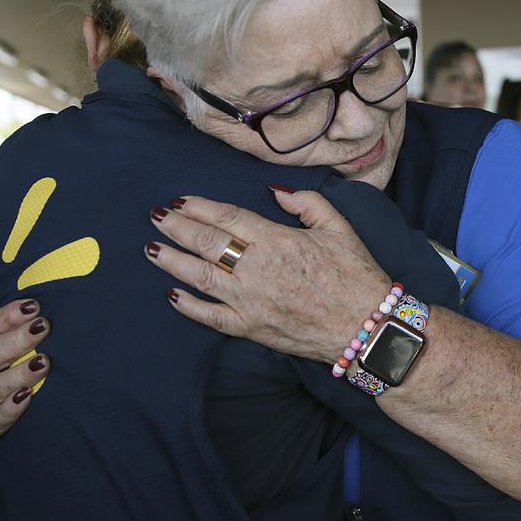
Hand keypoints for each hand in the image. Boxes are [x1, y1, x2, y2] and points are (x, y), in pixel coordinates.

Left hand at [145, 192, 388, 362]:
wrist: (367, 327)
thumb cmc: (356, 275)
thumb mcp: (339, 227)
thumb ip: (307, 203)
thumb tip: (277, 193)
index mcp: (277, 240)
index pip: (227, 217)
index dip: (200, 207)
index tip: (181, 200)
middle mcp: (256, 269)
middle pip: (206, 242)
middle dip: (177, 227)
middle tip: (157, 216)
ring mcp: (250, 301)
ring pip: (200, 276)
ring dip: (172, 260)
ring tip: (152, 248)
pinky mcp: (251, 328)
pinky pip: (211, 316)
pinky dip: (189, 305)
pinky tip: (172, 294)